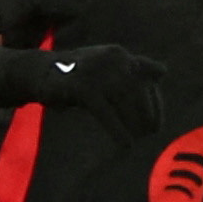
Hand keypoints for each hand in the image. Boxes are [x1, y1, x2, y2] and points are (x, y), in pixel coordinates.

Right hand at [39, 43, 172, 140]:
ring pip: (126, 102)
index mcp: (119, 55)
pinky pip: (107, 113)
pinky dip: (118, 131)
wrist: (38, 72)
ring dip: (135, 124)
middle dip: (148, 113)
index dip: (156, 100)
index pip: (150, 77)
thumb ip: (133, 69)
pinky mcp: (83, 88)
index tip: (158, 121)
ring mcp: (97, 72)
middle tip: (151, 133)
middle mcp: (112, 59)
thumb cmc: (76, 73)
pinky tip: (126, 146)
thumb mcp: (106, 67)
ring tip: (139, 140)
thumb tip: (164, 71)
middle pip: (139, 91)